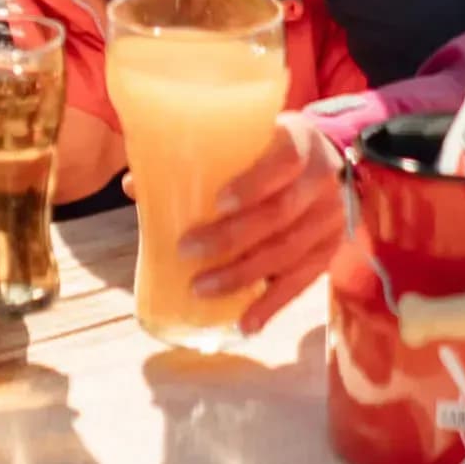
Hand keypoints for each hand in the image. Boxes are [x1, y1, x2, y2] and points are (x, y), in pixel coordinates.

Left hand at [180, 112, 345, 333]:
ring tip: (202, 289)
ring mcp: (329, 221)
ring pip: (288, 254)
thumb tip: (132, 187)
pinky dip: (271, 306)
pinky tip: (245, 324)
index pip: (284, 162)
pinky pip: (301, 283)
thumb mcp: (247, 139)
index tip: (217, 202)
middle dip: (232, 238)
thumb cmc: (271, 149)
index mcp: (300, 144)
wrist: (331, 162)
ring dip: (243, 276)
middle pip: (279, 215)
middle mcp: (320, 183)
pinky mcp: (329, 253)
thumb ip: (197, 160)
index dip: (253, 185)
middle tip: (187, 251)